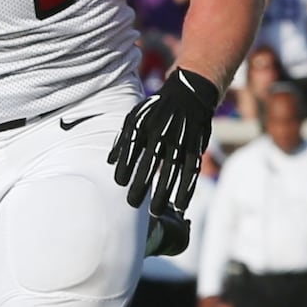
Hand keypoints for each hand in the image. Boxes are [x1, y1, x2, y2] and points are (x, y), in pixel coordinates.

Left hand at [110, 65, 223, 219]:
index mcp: (145, 125)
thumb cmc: (156, 110)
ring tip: (155, 212)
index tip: (119, 183)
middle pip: (150, 164)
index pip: (131, 149)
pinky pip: (191, 172)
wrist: (189, 94)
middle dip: (141, 185)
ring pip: (172, 171)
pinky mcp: (196, 148)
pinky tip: (181, 205)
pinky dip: (186, 190)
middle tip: (132, 204)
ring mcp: (181, 141)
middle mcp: (162, 133)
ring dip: (163, 193)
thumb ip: (123, 140)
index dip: (125, 167)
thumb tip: (110, 162)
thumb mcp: (135, 117)